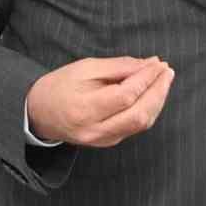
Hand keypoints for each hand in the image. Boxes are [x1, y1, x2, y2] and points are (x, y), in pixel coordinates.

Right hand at [25, 56, 174, 147]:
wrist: (39, 112)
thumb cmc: (60, 86)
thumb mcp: (86, 68)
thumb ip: (119, 66)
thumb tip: (150, 64)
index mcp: (84, 109)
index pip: (126, 96)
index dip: (146, 79)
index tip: (159, 63)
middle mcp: (94, 130)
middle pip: (139, 114)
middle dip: (158, 91)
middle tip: (166, 70)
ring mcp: (101, 140)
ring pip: (141, 123)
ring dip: (157, 100)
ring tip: (163, 79)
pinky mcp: (107, 142)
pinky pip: (135, 127)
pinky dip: (149, 109)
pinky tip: (152, 93)